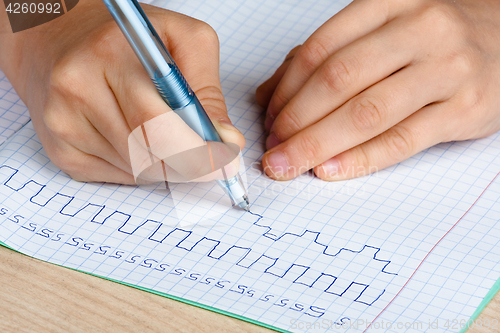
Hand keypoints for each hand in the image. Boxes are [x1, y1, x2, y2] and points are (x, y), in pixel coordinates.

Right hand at [0, 0, 243, 183]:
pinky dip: (142, 168)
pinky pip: (119, 177)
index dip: (197, 152)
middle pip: (147, 154)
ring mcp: (64, 125)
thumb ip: (208, 90)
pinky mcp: (61, 151)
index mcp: (109, 56)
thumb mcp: (181, 39)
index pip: (157, 123)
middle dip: (189, 165)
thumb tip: (227, 140)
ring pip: (137, 170)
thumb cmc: (124, 39)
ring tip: (172, 138)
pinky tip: (140, 141)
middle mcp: (77, 91)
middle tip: (212, 162)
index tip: (225, 163)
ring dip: (167, 165)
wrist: (59, 39)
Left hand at [256, 0, 499, 180]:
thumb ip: (324, 57)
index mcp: (388, 4)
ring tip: (290, 164)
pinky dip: (360, 159)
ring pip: (367, 112)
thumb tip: (268, 96)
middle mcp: (419, 30)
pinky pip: (402, 140)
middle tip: (272, 150)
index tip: (268, 121)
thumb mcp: (380, 32)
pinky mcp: (466, 109)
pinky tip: (330, 170)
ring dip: (318, 144)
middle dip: (295, 122)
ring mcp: (446, 69)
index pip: (320, 50)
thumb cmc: (432, 41)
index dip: (286, 91)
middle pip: (339, 81)